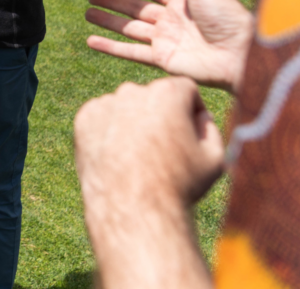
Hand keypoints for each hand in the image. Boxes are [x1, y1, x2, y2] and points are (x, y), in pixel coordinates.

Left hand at [75, 77, 224, 285]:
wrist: (134, 210)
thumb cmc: (179, 186)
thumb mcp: (214, 158)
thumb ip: (210, 128)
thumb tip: (200, 115)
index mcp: (167, 93)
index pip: (185, 90)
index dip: (192, 111)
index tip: (190, 135)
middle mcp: (133, 91)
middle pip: (153, 97)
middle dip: (161, 116)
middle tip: (163, 150)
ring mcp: (106, 103)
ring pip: (126, 107)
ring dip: (134, 123)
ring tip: (140, 158)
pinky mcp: (85, 119)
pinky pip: (103, 119)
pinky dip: (110, 133)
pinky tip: (119, 158)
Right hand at [85, 0, 253, 92]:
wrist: (241, 54)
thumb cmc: (227, 15)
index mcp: (182, 0)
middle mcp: (171, 20)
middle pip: (135, 9)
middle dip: (113, 2)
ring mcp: (165, 40)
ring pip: (128, 29)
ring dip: (107, 21)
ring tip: (87, 13)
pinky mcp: (161, 59)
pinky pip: (130, 52)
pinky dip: (110, 47)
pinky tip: (92, 41)